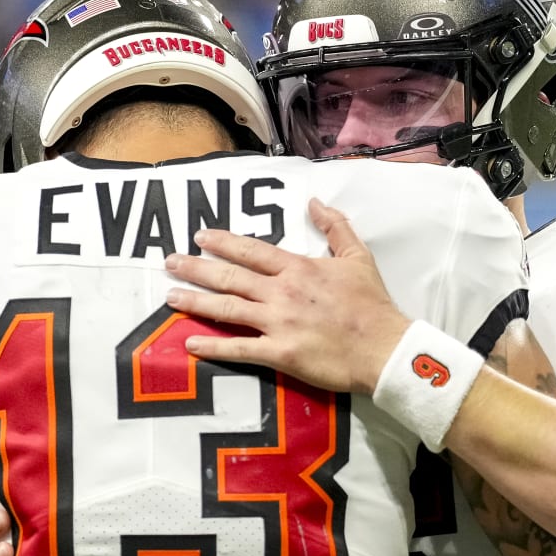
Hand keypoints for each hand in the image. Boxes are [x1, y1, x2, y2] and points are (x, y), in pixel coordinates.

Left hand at [163, 199, 410, 394]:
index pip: (251, 250)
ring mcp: (279, 323)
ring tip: (170, 296)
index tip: (200, 236)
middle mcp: (282, 292)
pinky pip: (240, 349)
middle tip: (170, 262)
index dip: (223, 242)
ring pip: (227, 308)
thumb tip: (316, 202)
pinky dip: (213, 347)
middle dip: (196, 267)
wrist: (385, 348)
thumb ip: (335, 226)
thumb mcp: (358, 256)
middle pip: (230, 276)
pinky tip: (191, 344)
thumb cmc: (373, 305)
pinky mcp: (280, 353)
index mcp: (299, 268)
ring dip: (195, 301)